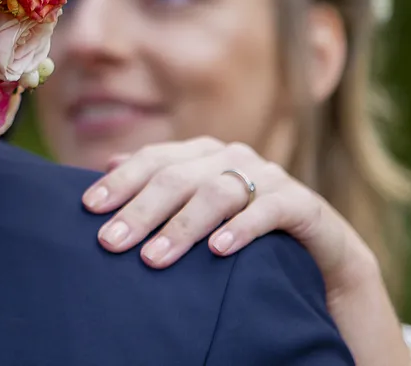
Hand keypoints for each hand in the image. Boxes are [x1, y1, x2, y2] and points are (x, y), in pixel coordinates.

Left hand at [82, 137, 372, 293]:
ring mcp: (270, 177)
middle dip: (141, 210)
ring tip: (154, 258)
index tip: (89, 208)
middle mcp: (234, 158)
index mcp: (204, 154)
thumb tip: (107, 165)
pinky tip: (218, 250)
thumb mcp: (199, 208)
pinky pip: (271, 211)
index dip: (122, 182)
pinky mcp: (304, 205)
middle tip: (110, 243)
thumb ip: (160, 185)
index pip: (155, 159)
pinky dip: (243, 228)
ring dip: (183, 226)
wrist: (320, 255)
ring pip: (218, 192)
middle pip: (179, 177)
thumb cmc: (245, 231)